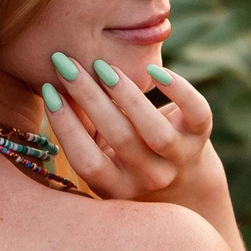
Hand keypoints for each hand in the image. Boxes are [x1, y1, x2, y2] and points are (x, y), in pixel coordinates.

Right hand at [41, 53, 222, 210]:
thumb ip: (81, 131)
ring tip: (104, 66)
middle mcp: (149, 178)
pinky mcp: (201, 136)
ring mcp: (179, 159)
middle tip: (66, 63)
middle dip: (89, 97)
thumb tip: (55, 89)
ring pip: (155, 131)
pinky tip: (154, 70)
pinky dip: (180, 89)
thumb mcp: (103, 155)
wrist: (186, 183)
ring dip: (127, 95)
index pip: (88, 162)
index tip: (49, 90)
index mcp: (117, 188)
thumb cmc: (127, 159)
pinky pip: (197, 112)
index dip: (66, 127)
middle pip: (119, 139)